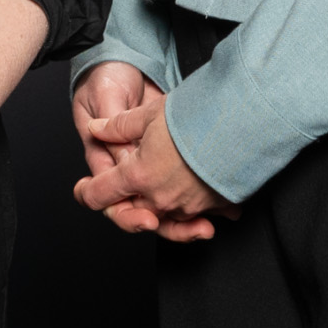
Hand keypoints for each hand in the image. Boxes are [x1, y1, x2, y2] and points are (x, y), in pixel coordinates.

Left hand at [71, 82, 232, 240]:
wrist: (244, 125)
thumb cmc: (197, 117)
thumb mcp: (151, 114)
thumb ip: (120, 126)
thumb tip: (98, 128)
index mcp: (138, 176)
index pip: (100, 194)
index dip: (86, 192)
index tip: (82, 189)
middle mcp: (159, 198)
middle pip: (133, 208)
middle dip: (128, 197)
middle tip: (134, 178)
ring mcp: (187, 206)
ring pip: (165, 213)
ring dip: (163, 202)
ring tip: (168, 176)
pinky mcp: (212, 206)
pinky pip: (197, 213)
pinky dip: (195, 204)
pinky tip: (198, 187)